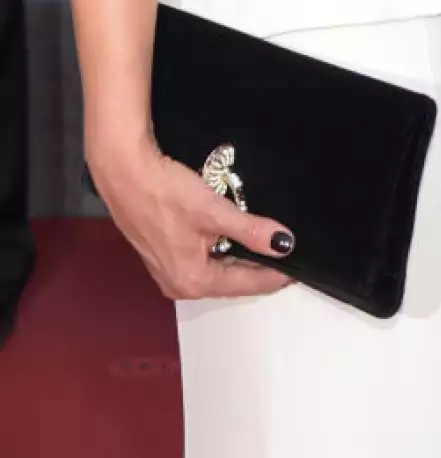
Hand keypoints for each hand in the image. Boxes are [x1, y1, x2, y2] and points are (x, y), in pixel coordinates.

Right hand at [90, 134, 294, 301]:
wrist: (125, 173)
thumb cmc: (165, 192)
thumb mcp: (214, 211)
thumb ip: (251, 230)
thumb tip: (283, 243)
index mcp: (194, 281)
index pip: (247, 284)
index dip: (275, 275)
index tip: (297, 268)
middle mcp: (180, 285)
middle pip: (231, 281)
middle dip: (259, 269)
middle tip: (286, 254)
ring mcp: (169, 271)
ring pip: (217, 270)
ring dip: (241, 259)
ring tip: (267, 246)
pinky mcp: (163, 254)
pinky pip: (203, 260)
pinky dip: (222, 252)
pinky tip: (235, 238)